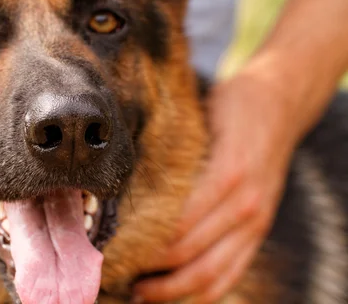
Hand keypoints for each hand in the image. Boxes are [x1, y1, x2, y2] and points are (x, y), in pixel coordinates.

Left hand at [134, 68, 300, 302]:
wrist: (280, 105)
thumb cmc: (232, 107)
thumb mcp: (200, 117)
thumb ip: (172, 149)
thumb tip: (123, 176)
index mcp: (227, 174)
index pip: (178, 223)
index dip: (143, 241)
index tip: (110, 247)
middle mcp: (245, 204)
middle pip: (189, 252)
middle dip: (149, 269)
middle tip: (114, 271)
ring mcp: (256, 221)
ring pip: (211, 273)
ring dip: (172, 290)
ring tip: (138, 292)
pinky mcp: (259, 230)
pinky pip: (233, 272)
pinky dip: (205, 291)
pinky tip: (177, 294)